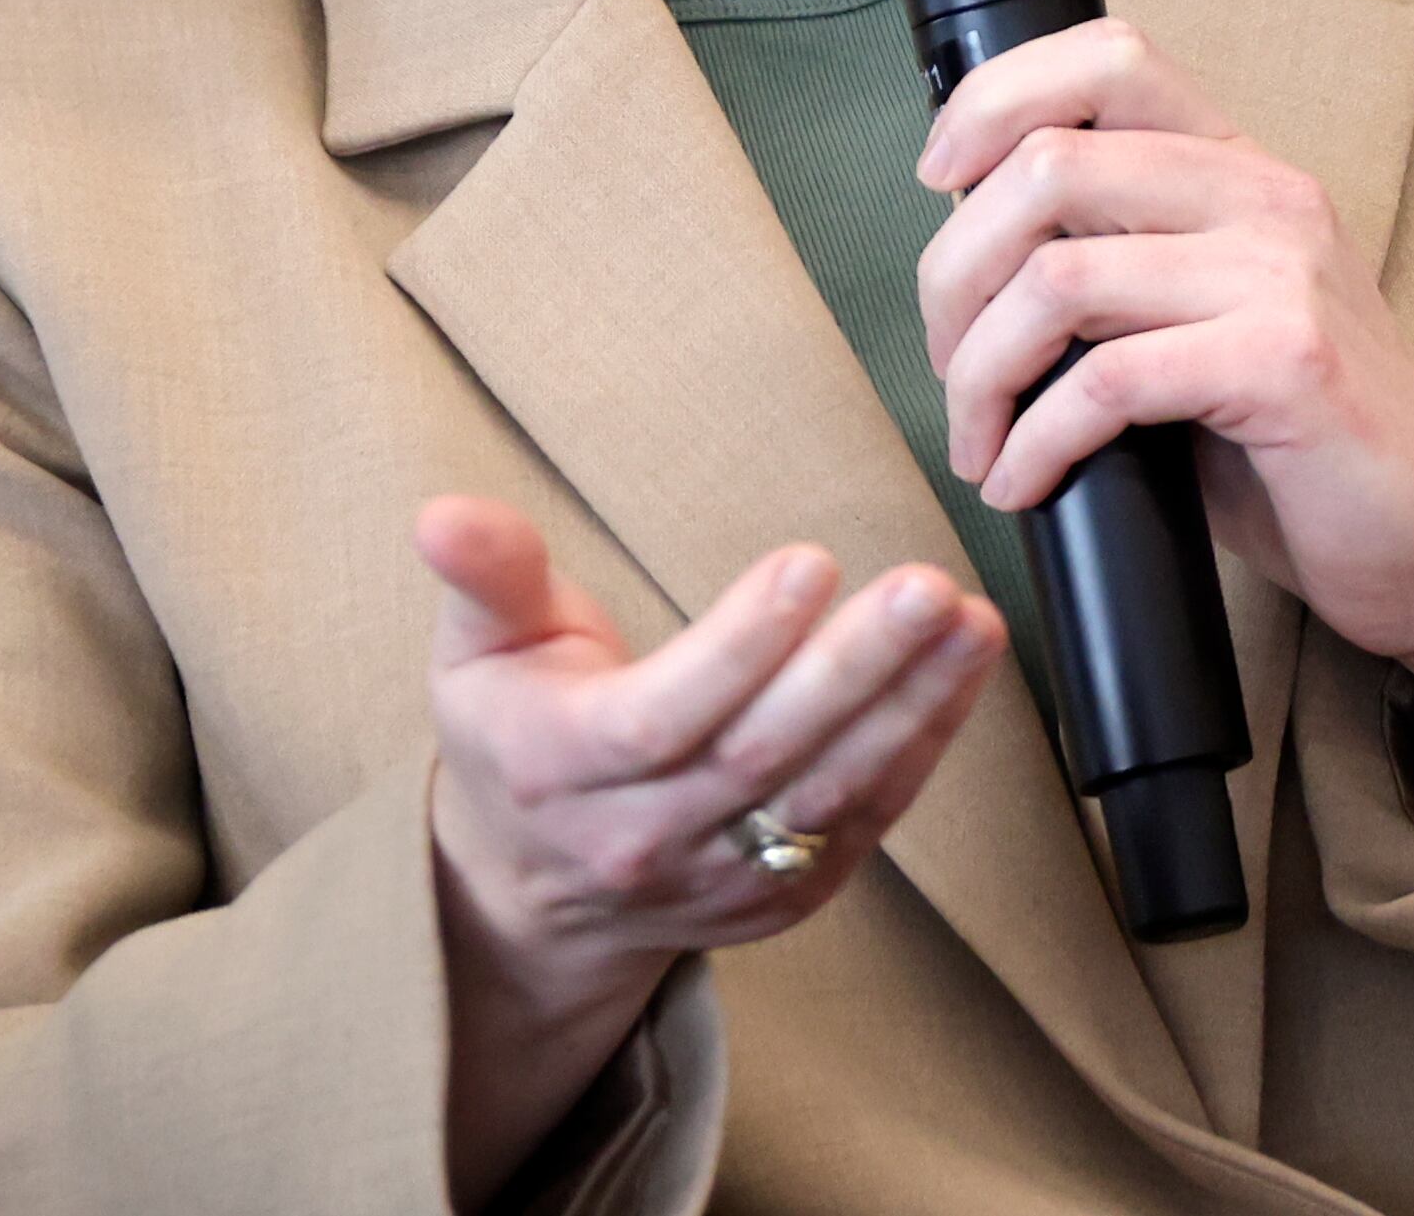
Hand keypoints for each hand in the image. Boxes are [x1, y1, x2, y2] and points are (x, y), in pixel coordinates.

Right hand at [415, 496, 1002, 1199]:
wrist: (528, 893)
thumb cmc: (513, 736)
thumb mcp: (477, 650)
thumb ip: (485, 576)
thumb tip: (442, 514)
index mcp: (561, 766)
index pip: (660, 716)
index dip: (739, 646)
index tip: (808, 563)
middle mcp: (642, 838)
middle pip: (761, 757)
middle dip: (854, 670)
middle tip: (926, 588)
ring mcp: (718, 879)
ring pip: (827, 797)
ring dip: (912, 708)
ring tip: (971, 623)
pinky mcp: (780, 899)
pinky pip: (861, 828)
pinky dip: (920, 753)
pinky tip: (960, 678)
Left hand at [914, 20, 1413, 731]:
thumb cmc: (1294, 443)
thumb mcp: (1201, 317)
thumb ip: (1116, 260)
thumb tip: (966, 253)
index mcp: (1240, 166)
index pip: (1108, 54)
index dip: (994, 99)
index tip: (939, 182)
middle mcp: (1267, 195)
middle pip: (1048, 164)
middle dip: (953, 274)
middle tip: (948, 362)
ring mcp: (1283, 273)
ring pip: (1058, 275)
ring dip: (981, 371)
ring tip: (978, 438)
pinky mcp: (1286, 362)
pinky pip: (1108, 379)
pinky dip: (1036, 440)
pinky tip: (1023, 481)